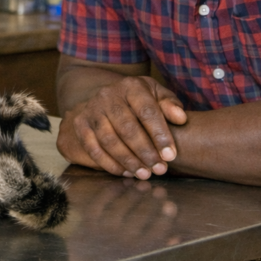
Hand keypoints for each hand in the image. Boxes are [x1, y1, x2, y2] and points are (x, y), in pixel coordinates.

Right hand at [57, 76, 186, 178]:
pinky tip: (125, 172)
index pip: (146, 111)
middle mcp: (108, 95)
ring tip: (144, 173)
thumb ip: (170, 105)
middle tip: (159, 169)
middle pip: (126, 127)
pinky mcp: (80, 123)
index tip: (170, 155)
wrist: (109, 98)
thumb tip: (180, 118)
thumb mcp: (157, 95)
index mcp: (131, 86)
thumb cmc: (140, 100)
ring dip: (128, 160)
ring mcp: (91, 109)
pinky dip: (108, 163)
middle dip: (145, 152)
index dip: (159, 135)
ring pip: (108, 139)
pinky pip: (92, 147)